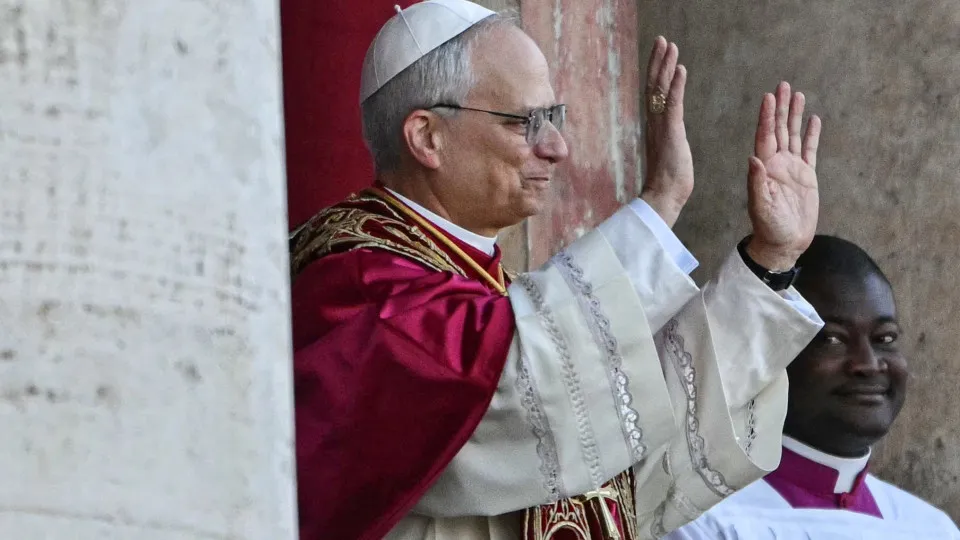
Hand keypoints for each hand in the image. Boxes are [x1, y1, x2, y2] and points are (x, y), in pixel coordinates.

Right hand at [640, 37, 692, 227]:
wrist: (663, 197)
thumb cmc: (668, 182)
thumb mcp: (670, 154)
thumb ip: (668, 140)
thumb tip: (669, 135)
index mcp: (656, 127)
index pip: (655, 93)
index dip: (657, 71)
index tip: (662, 52)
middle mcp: (655, 123)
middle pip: (654, 85)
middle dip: (658, 60)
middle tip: (663, 39)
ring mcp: (661, 127)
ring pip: (661, 90)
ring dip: (666, 66)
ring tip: (670, 45)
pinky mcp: (671, 133)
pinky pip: (673, 104)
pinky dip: (676, 85)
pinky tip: (680, 69)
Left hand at [746, 81, 821, 270]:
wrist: (784, 243)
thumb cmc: (769, 227)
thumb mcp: (761, 205)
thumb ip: (758, 182)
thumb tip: (753, 158)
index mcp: (764, 168)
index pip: (765, 136)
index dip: (766, 116)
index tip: (769, 97)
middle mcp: (776, 164)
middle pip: (778, 129)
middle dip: (780, 107)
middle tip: (783, 85)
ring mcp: (792, 169)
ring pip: (793, 135)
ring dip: (794, 115)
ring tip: (797, 94)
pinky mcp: (806, 176)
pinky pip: (810, 150)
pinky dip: (811, 135)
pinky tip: (813, 120)